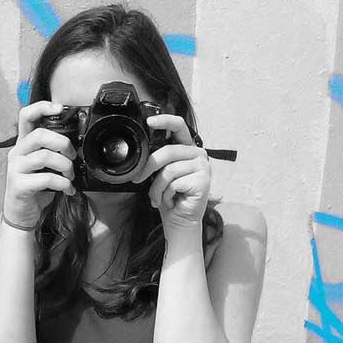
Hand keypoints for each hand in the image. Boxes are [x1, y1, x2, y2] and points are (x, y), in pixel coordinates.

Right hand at [3, 101, 77, 227]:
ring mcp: (16, 169)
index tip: (60, 108)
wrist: (22, 214)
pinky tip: (68, 190)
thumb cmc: (36, 189)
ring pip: (45, 156)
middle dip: (63, 144)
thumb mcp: (44, 167)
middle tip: (72, 157)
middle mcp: (17, 153)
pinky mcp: (19, 185)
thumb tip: (76, 146)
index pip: (26, 116)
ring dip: (65, 166)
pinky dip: (63, 184)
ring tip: (70, 176)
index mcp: (24, 144)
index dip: (42, 107)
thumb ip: (53, 153)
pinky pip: (46, 179)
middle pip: (40, 135)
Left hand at [131, 114, 210, 237]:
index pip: (179, 127)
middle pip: (168, 151)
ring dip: (157, 187)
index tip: (149, 122)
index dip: (164, 121)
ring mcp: (203, 167)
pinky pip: (175, 183)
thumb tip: (143, 153)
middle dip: (149, 166)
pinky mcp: (203, 180)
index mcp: (187, 148)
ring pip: (169, 170)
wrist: (180, 220)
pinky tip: (172, 200)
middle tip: (138, 179)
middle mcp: (198, 154)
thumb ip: (158, 160)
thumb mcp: (160, 174)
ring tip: (159, 197)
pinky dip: (167, 194)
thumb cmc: (170, 197)